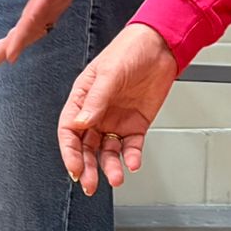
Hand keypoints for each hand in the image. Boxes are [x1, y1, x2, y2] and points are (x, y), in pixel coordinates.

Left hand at [0, 0, 101, 68]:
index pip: (30, 21)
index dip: (18, 40)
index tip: (7, 56)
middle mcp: (55, 3)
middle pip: (32, 30)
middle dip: (12, 46)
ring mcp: (59, 3)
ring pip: (38, 28)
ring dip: (20, 41)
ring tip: (0, 51)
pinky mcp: (59, 0)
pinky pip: (44, 22)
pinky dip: (30, 32)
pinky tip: (22, 34)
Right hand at [57, 25, 179, 194]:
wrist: (161, 45)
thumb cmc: (130, 49)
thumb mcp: (109, 72)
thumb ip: (96, 99)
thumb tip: (81, 123)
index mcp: (83, 99)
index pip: (69, 131)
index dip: (70, 152)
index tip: (75, 168)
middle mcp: (97, 113)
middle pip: (86, 147)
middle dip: (86, 167)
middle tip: (89, 185)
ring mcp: (116, 120)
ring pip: (107, 151)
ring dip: (109, 166)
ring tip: (116, 177)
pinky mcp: (136, 124)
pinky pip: (131, 145)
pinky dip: (131, 156)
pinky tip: (132, 163)